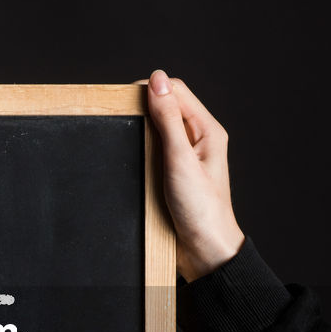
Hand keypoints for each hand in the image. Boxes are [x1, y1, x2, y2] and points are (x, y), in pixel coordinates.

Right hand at [138, 69, 244, 281]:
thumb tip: (157, 80)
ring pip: (156, 128)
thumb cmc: (200, 210)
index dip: (151, 89)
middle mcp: (198, 139)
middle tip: (122, 119)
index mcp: (208, 130)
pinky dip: (140, 148)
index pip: (176, 91)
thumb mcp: (180, 160)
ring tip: (127, 139)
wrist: (204, 251)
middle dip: (143, 108)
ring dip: (141, 130)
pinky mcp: (173, 173)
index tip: (125, 99)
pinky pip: (153, 150)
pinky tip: (132, 157)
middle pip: (165, 107)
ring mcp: (185, 156)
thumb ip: (168, 119)